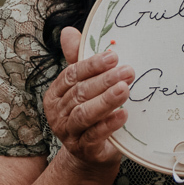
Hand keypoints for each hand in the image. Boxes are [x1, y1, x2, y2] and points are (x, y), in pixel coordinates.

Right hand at [42, 28, 134, 170]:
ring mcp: (68, 133)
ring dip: (106, 100)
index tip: (113, 56)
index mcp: (56, 94)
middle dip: (105, 81)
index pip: (71, 75)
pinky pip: (94, 135)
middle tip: (128, 71)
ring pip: (84, 114)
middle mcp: (58, 113)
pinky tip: (123, 115)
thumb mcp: (83, 86)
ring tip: (125, 90)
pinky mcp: (83, 149)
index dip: (92, 65)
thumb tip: (68, 31)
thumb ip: (77, 61)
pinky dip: (108, 125)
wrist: (91, 153)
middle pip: (80, 93)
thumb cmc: (89, 113)